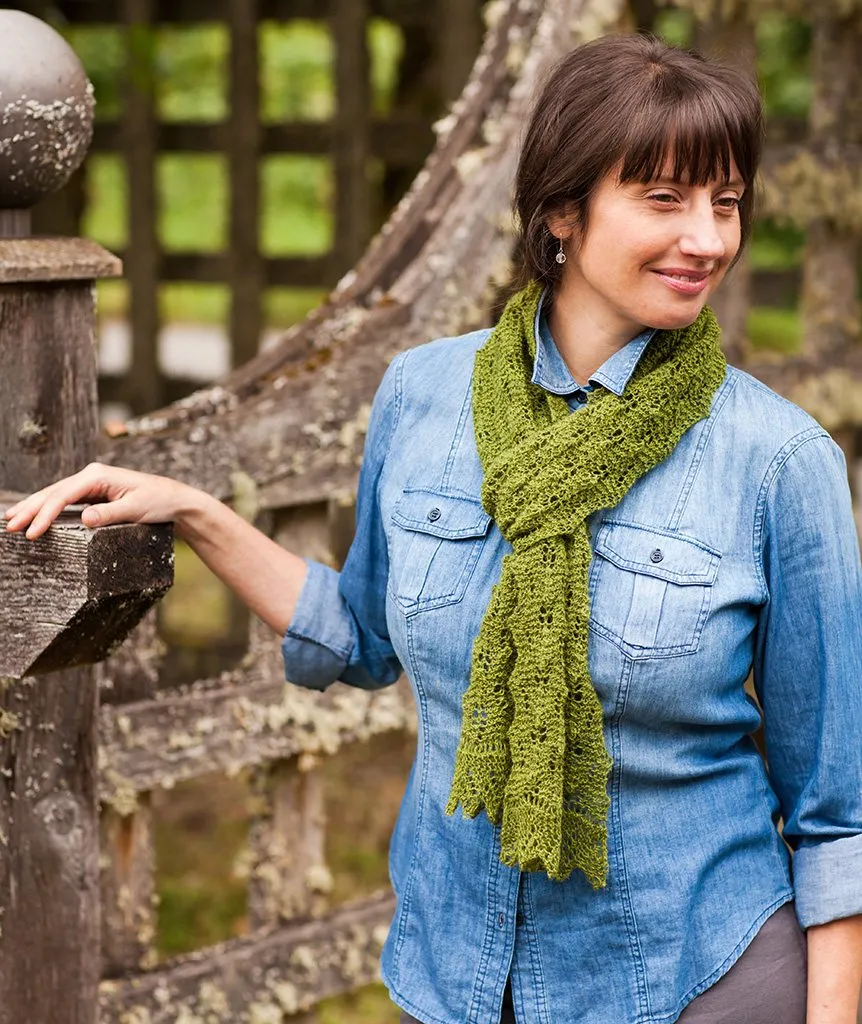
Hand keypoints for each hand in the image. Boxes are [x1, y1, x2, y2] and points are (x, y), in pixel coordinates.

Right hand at [3, 462, 193, 539]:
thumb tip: (84, 518)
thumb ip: (110, 514)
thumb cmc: (158, 501)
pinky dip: (47, 507)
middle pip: (53, 492)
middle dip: (30, 508)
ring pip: (55, 495)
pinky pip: (65, 500)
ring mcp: (91, 483)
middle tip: (9, 525)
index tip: (32, 532)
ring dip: (34, 507)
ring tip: (11, 519)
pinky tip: (34, 514)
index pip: (63, 495)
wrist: (174, 499)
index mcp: (98, 476)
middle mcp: (91, 476)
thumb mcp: (136, 509)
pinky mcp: (93, 493)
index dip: (45, 514)